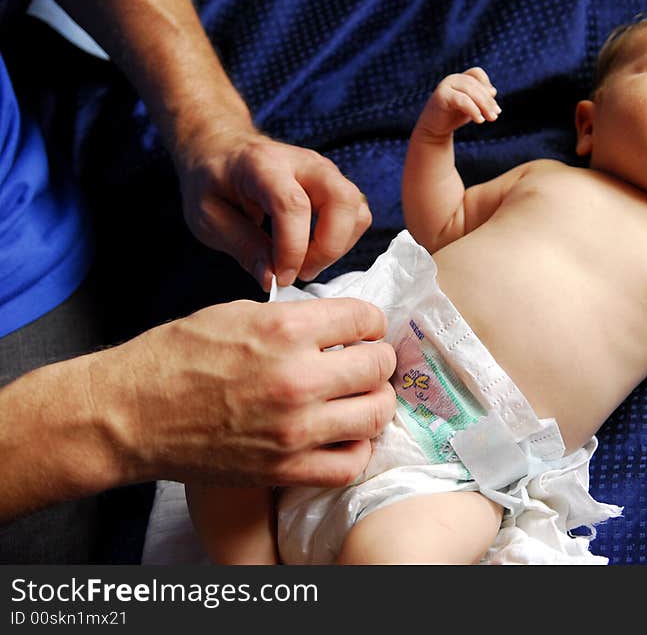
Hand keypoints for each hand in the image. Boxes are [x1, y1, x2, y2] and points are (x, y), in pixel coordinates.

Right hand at [94, 298, 396, 487]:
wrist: (131, 415)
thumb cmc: (176, 357)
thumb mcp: (237, 313)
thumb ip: (295, 317)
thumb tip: (338, 325)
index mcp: (285, 330)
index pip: (365, 319)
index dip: (369, 322)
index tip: (363, 330)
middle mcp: (297, 378)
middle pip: (378, 366)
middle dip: (376, 359)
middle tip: (363, 362)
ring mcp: (295, 429)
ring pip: (376, 414)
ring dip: (373, 402)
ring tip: (357, 397)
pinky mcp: (286, 469)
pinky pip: (351, 463)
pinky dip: (356, 447)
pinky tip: (343, 434)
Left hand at [178, 131, 370, 289]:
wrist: (221, 149)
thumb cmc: (212, 180)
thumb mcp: (208, 217)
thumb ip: (242, 246)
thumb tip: (272, 279)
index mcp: (263, 164)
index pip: (293, 205)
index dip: (293, 248)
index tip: (282, 276)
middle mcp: (303, 162)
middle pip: (342, 200)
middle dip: (329, 247)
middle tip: (300, 271)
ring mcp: (325, 171)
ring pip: (357, 210)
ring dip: (338, 246)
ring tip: (306, 263)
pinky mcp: (335, 185)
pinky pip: (356, 215)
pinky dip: (343, 241)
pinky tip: (314, 251)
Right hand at [416, 67, 500, 137]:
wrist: (433, 130)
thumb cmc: (453, 116)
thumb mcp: (471, 106)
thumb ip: (481, 98)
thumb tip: (493, 91)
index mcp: (459, 78)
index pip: (476, 73)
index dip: (486, 84)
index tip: (492, 101)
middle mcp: (452, 79)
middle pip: (475, 84)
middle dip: (488, 100)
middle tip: (496, 114)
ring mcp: (445, 86)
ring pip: (470, 91)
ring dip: (484, 105)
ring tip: (491, 118)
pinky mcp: (441, 96)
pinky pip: (462, 100)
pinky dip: (473, 109)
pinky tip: (480, 120)